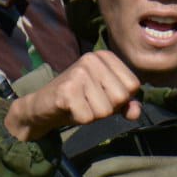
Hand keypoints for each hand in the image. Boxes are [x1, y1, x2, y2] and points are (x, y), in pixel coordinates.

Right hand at [4, 50, 141, 140]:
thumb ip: (125, 104)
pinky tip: (69, 109)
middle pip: (121, 97)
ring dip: (93, 115)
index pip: (133, 85)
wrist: (40, 106)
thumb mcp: (106, 99)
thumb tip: (136, 112)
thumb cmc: (78, 101)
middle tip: (88, 102)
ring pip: (105, 110)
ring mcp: (79, 73)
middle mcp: (93, 59)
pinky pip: (88, 117)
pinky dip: (80, 119)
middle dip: (107, 108)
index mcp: (105, 56)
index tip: (101, 95)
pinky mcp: (66, 90)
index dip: (121, 99)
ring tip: (79, 105)